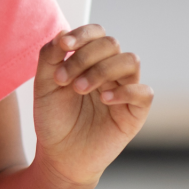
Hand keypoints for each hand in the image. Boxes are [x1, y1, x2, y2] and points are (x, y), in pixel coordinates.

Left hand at [33, 25, 153, 185]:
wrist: (59, 156)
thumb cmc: (53, 119)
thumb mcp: (44, 86)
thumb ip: (49, 58)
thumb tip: (62, 32)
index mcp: (90, 61)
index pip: (97, 33)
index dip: (83, 34)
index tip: (63, 46)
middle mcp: (110, 71)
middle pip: (111, 44)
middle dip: (84, 57)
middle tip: (63, 79)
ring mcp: (125, 89)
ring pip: (130, 61)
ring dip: (102, 70)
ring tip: (79, 89)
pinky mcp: (135, 113)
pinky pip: (144, 92)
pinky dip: (125, 91)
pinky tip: (104, 100)